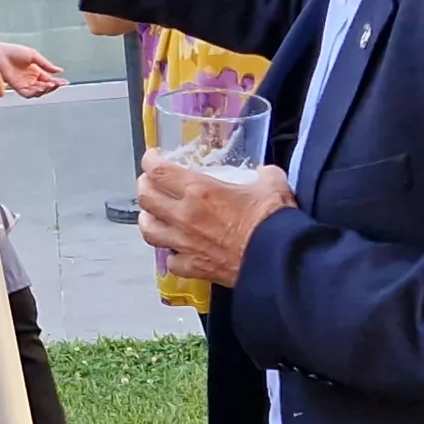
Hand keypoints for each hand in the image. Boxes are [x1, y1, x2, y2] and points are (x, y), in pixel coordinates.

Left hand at [0, 40, 65, 99]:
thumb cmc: (14, 52)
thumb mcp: (34, 56)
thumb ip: (46, 65)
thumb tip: (59, 70)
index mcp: (36, 71)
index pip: (49, 79)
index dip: (57, 82)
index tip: (64, 82)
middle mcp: (31, 79)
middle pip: (45, 87)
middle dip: (52, 87)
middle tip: (57, 84)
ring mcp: (24, 84)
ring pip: (38, 92)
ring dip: (45, 90)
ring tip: (50, 85)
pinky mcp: (17, 87)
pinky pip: (28, 94)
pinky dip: (35, 93)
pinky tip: (40, 88)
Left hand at [138, 153, 295, 286]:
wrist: (278, 260)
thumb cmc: (273, 222)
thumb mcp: (272, 185)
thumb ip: (264, 174)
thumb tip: (265, 173)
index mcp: (199, 191)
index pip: (158, 171)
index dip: (149, 161)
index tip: (152, 157)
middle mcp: (184, 216)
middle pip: (145, 197)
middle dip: (144, 185)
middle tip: (151, 181)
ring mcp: (185, 244)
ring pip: (148, 230)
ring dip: (147, 218)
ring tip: (152, 213)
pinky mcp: (194, 267)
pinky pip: (171, 261)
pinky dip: (170, 254)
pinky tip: (176, 250)